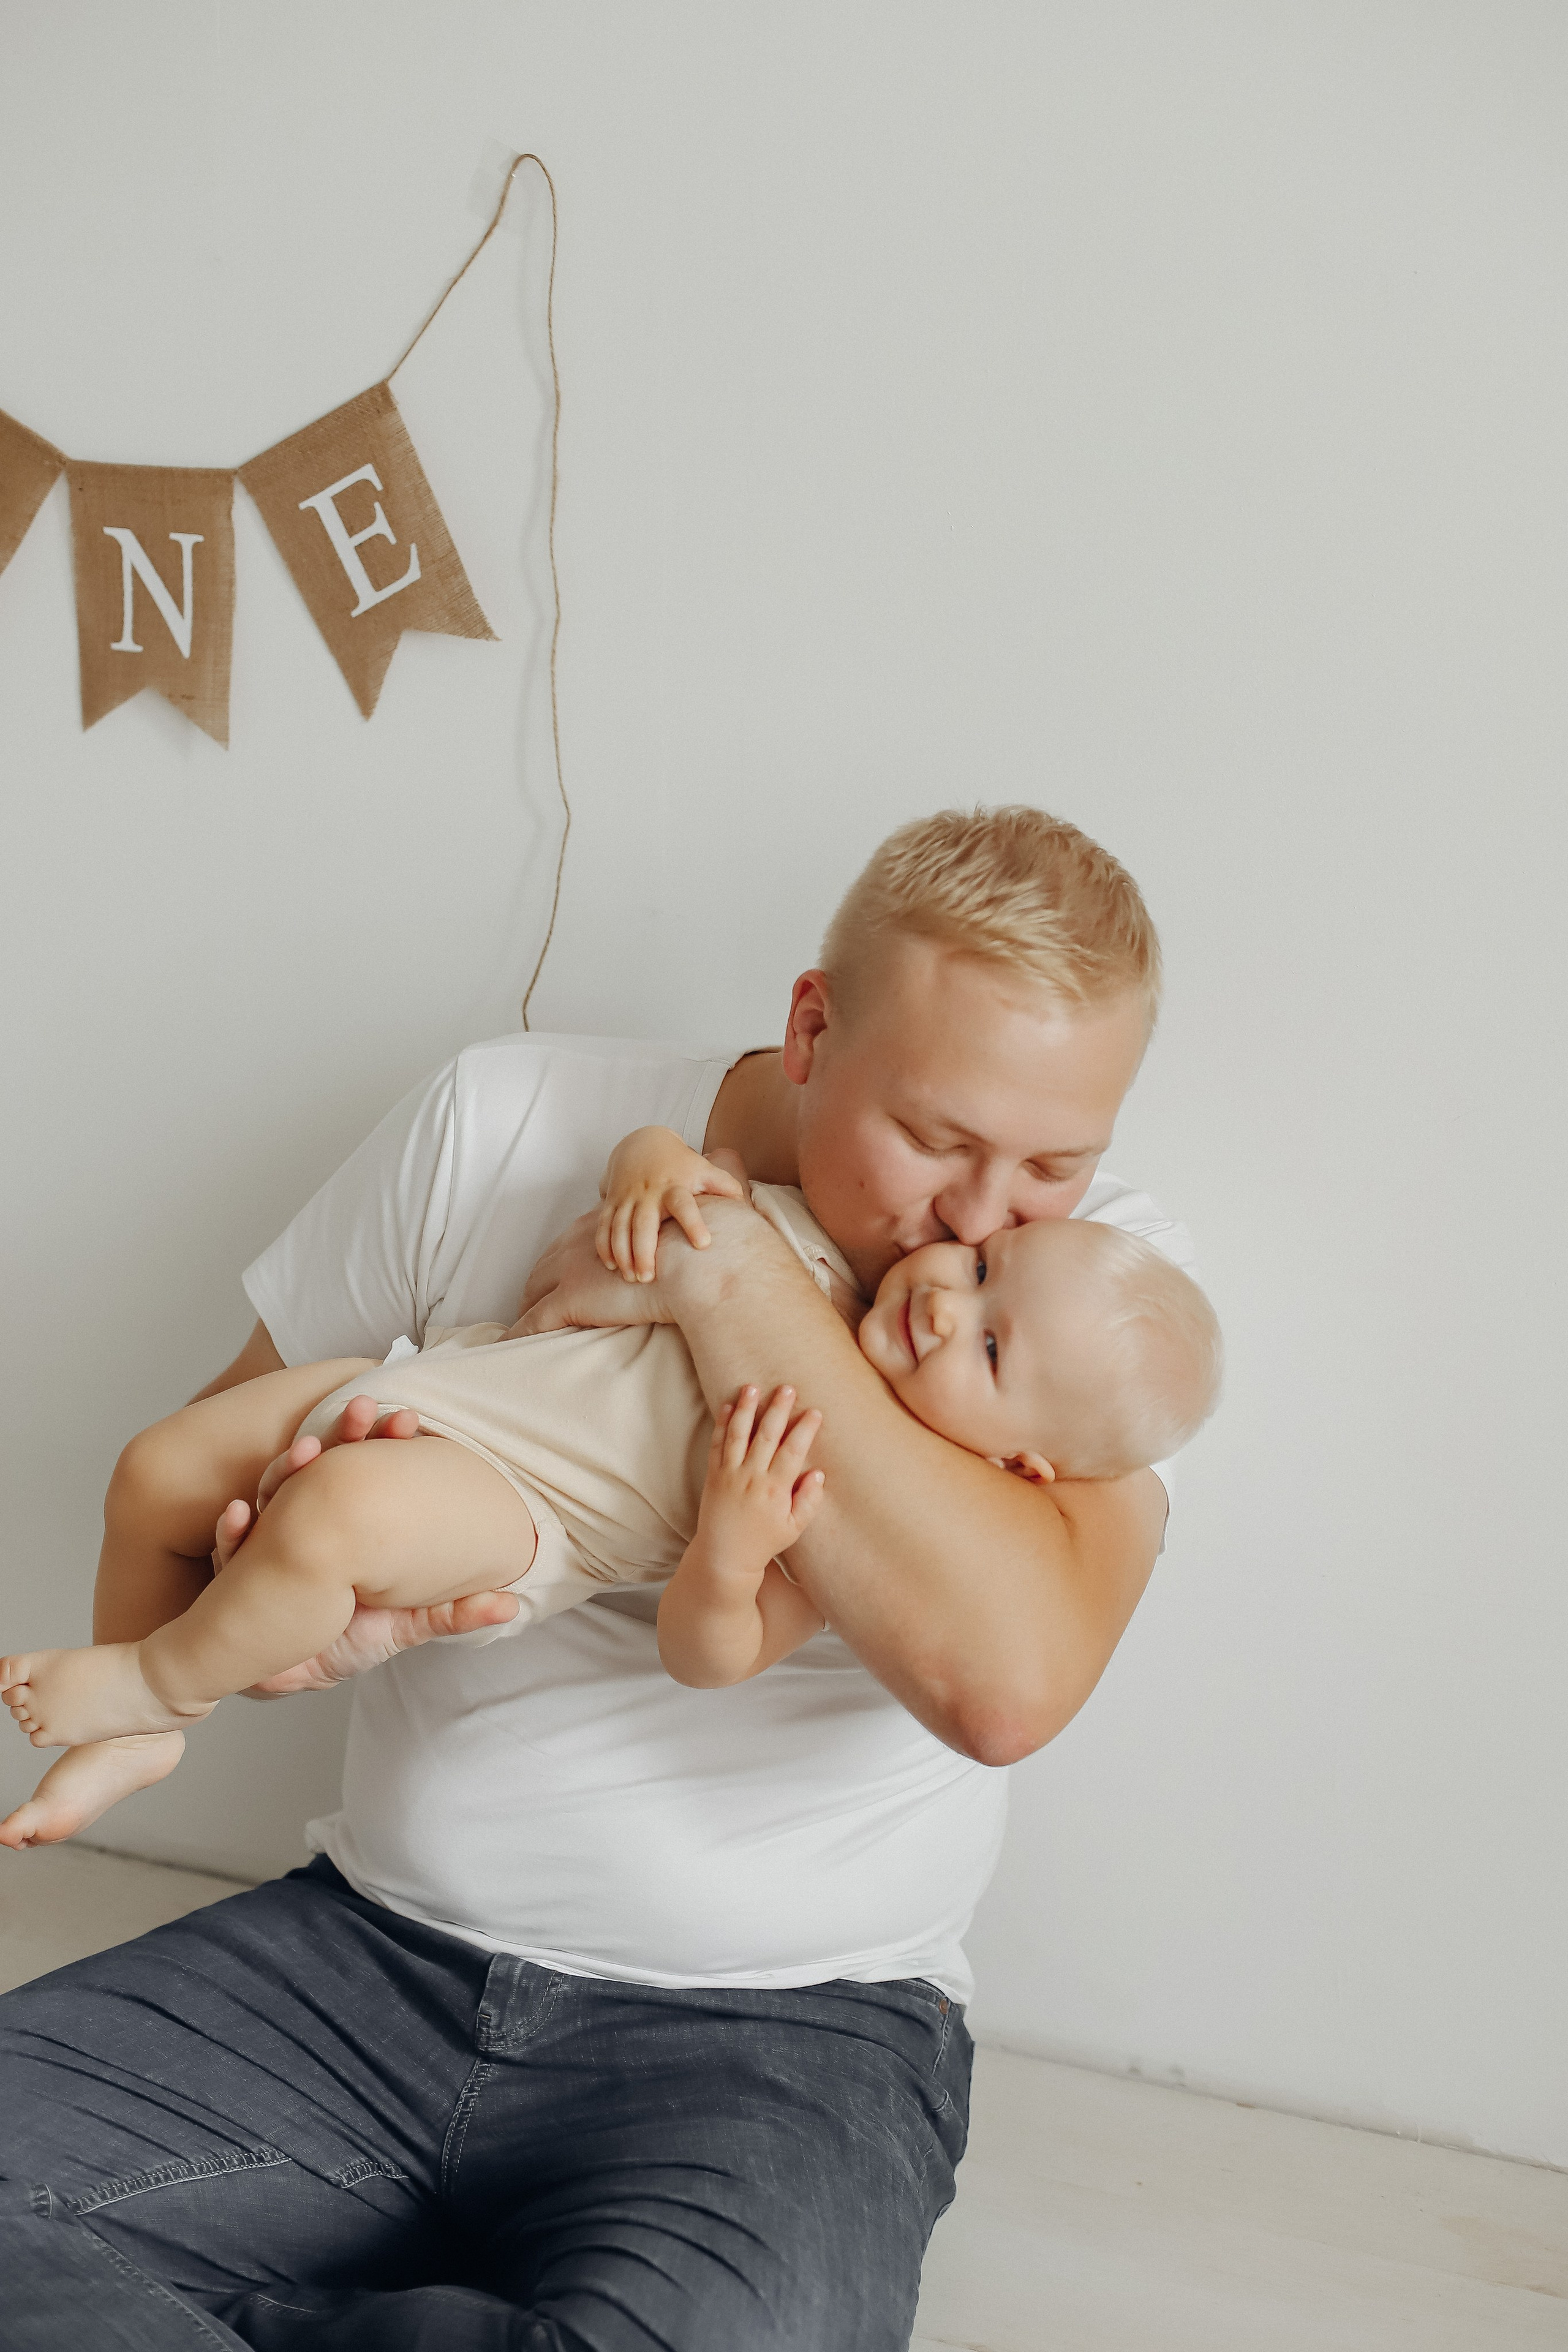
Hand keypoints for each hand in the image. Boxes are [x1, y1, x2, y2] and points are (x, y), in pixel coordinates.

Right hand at [210, 1393, 520, 1694]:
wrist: (286, 1677)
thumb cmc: (344, 1641)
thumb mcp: (405, 1625)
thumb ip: (452, 1613)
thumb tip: (511, 1606)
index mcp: (349, 1527)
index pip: (368, 1471)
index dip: (385, 1442)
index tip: (409, 1419)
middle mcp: (309, 1523)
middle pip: (324, 1467)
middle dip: (341, 1437)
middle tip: (364, 1411)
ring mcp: (271, 1543)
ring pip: (276, 1494)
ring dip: (286, 1469)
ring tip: (303, 1452)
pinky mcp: (239, 1575)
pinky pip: (232, 1549)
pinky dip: (232, 1531)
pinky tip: (237, 1514)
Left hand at [514, 1211, 681, 1336]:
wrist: (695, 1263)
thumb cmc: (694, 1251)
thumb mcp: (672, 1232)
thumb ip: (664, 1239)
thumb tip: (680, 1248)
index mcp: (601, 1225)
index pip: (568, 1245)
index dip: (560, 1264)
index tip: (560, 1277)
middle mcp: (579, 1242)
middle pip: (544, 1266)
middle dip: (536, 1286)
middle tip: (534, 1304)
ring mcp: (571, 1270)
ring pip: (533, 1292)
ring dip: (526, 1308)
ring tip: (524, 1325)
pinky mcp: (571, 1298)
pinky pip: (534, 1321)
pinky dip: (518, 1333)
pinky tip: (510, 1345)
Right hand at [597, 1127, 746, 1283]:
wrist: (642, 1143)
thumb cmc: (680, 1164)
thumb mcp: (704, 1169)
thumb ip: (724, 1185)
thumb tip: (744, 1205)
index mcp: (675, 1187)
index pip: (684, 1205)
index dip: (694, 1223)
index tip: (703, 1244)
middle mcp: (649, 1194)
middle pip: (643, 1224)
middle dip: (643, 1251)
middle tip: (649, 1277)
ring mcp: (628, 1198)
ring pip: (619, 1228)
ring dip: (623, 1254)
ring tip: (632, 1278)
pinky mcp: (612, 1202)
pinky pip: (604, 1225)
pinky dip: (604, 1246)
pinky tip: (611, 1266)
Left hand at [694, 1385, 824, 1575]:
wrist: (724, 1555)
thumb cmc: (764, 1542)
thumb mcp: (794, 1528)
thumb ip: (809, 1501)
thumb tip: (819, 1473)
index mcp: (775, 1489)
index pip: (793, 1452)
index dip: (805, 1430)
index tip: (815, 1412)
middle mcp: (751, 1477)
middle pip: (766, 1436)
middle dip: (778, 1409)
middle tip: (788, 1388)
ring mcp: (730, 1474)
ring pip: (739, 1434)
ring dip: (747, 1409)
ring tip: (753, 1387)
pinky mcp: (714, 1474)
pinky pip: (717, 1444)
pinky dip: (722, 1424)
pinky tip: (729, 1406)